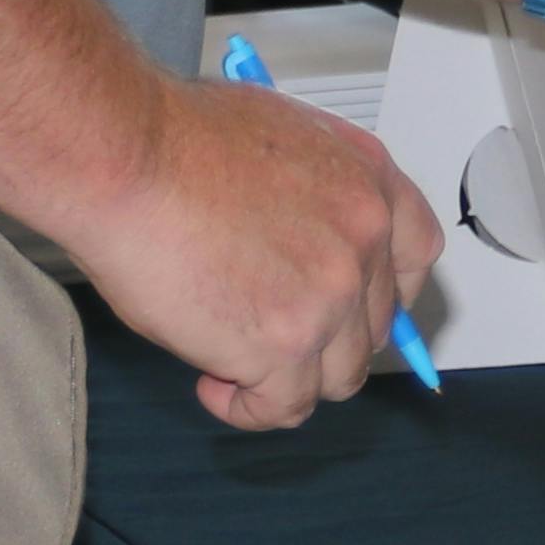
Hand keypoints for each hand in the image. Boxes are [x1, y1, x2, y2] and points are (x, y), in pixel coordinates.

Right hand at [44, 72, 440, 432]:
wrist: (127, 157)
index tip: (354, 311)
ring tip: (228, 362)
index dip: (387, 294)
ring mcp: (332, 295)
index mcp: (369, 178)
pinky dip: (248, 408)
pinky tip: (211, 382)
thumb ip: (310, 196)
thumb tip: (297, 241)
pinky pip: (285, 407)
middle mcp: (366, 237)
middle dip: (327, 341)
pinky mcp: (286, 346)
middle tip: (269, 338)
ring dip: (288, 379)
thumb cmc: (173, 137)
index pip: (417, 255)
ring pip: (340, 376)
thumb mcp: (278, 138)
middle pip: (377, 325)